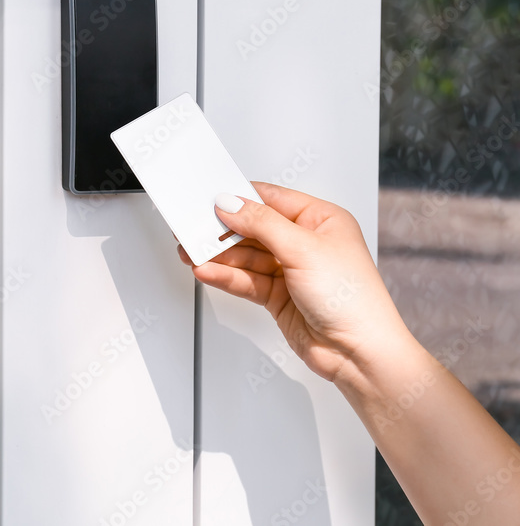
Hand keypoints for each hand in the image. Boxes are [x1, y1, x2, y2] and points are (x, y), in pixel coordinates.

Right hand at [178, 182, 410, 382]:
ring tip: (192, 253)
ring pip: (246, 257)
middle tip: (194, 228)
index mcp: (321, 220)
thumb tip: (232, 205)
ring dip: (219, 256)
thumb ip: (262, 224)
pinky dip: (225, 276)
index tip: (211, 199)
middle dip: (223, 231)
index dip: (241, 199)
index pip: (271, 200)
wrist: (359, 353)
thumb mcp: (303, 249)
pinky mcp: (278, 296)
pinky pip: (246, 280)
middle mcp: (306, 243)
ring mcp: (290, 271)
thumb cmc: (354, 300)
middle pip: (254, 229)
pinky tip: (208, 271)